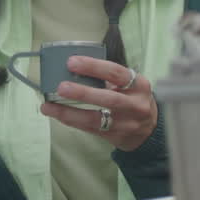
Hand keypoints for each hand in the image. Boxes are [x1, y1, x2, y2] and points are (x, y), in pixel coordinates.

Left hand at [40, 56, 157, 151]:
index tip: (72, 62)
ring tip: (49, 106)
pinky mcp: (115, 137)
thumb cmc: (133, 99)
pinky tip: (56, 114)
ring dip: (69, 112)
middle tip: (61, 87)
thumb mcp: (130, 84)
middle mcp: (135, 105)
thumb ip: (109, 77)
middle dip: (83, 93)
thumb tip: (73, 67)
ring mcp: (126, 123)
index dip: (93, 67)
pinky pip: (89, 128)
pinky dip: (71, 120)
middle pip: (108, 99)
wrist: (149, 130)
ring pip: (95, 119)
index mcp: (139, 85)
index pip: (116, 73)